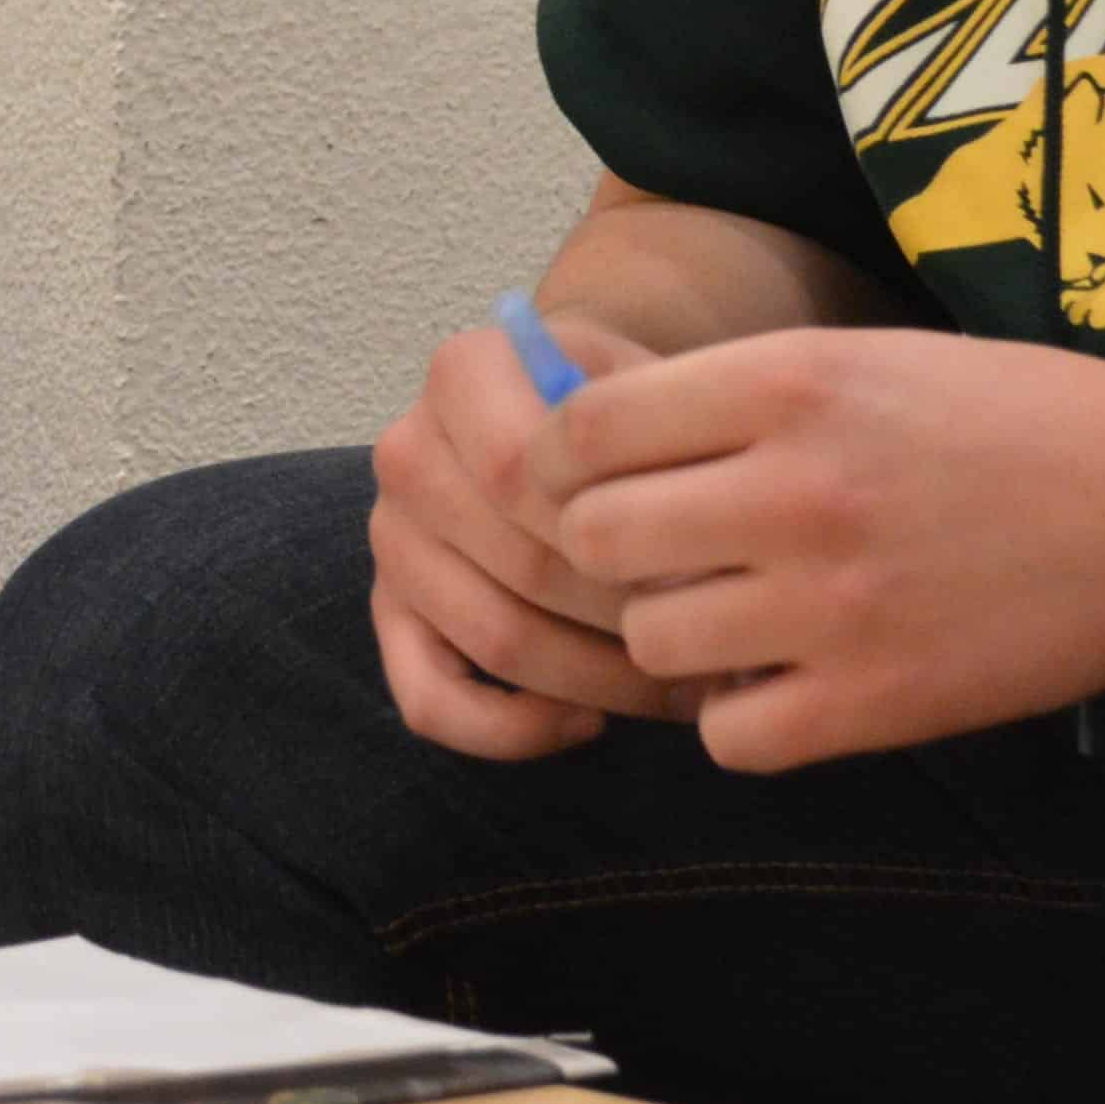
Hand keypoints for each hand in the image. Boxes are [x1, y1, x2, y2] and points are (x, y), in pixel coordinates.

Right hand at [366, 308, 682, 759]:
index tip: (712, 566)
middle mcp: (406, 449)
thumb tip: (699, 567)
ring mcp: (390, 536)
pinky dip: (512, 731)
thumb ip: (666, 445)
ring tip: (677, 689)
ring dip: (596, 682)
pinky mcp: (387, 613)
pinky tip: (587, 721)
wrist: (570, 414)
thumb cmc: (626, 415)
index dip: (619, 533)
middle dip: (631, 618)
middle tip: (717, 645)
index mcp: (461, 372)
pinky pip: (429, 700)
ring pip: (491, 637)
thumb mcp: (651, 386)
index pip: (521, 468)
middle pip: (519, 562)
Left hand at [529, 326, 1104, 771]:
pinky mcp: (877, 702)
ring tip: (731, 618)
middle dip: (609, 553)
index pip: (582, 429)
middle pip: (592, 540)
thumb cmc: (1014, 418)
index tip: (591, 476)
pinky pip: (728, 736)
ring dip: (673, 638)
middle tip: (657, 557)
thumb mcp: (861, 357)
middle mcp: (794, 488)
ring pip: (650, 645)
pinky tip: (784, 681)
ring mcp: (832, 604)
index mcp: (786, 381)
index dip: (565, 460)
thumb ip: (730, 393)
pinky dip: (740, 718)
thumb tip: (584, 426)